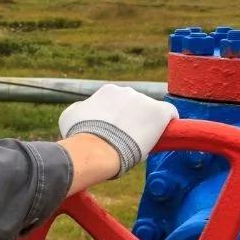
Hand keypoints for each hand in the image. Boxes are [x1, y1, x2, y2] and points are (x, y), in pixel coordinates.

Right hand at [58, 84, 178, 176]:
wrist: (96, 147)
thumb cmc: (79, 135)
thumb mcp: (70, 116)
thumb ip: (82, 110)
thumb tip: (85, 110)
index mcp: (108, 91)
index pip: (118, 103)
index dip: (117, 118)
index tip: (114, 132)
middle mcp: (127, 91)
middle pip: (135, 106)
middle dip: (131, 120)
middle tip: (125, 140)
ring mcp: (144, 101)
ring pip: (149, 113)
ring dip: (146, 125)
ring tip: (139, 144)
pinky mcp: (159, 112)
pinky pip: (169, 114)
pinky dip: (168, 123)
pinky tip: (165, 133)